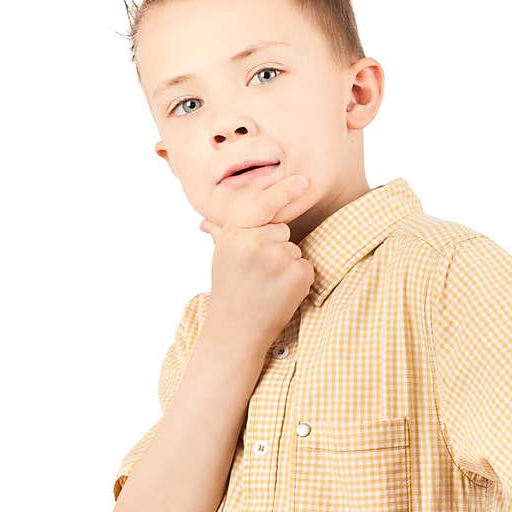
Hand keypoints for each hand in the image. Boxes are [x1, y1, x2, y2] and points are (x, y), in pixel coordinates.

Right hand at [199, 172, 315, 352]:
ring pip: (294, 248)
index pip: (262, 204)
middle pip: (282, 228)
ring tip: (266, 284)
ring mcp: (277, 258)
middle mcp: (255, 242)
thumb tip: (205, 222)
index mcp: (234, 234)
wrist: (236, 330)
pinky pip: (306, 265)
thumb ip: (221, 235)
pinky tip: (280, 292)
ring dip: (287, 263)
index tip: (303, 181)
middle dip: (275, 245)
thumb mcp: (222, 258)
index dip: (283, 191)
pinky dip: (299, 278)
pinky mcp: (297, 274)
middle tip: (257, 272)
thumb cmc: (229, 292)